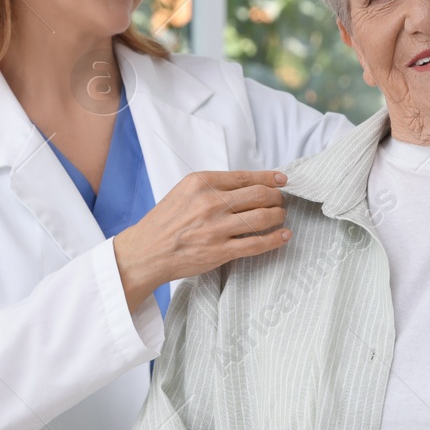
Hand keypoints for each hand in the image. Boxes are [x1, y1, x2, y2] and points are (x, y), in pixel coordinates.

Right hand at [114, 170, 290, 309]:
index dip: (269, 178)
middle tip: (281, 201)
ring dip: (278, 216)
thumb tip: (247, 185)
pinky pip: (257, 243)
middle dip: (277, 197)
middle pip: (259, 195)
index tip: (281, 180)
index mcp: (200, 183)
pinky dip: (275, 239)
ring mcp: (216, 227)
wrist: (146, 252)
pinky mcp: (220, 250)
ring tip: (281, 217)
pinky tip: (284, 236)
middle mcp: (210, 202)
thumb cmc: (165, 222)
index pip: (245, 177)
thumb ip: (212, 187)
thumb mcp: (183, 192)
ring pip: (262, 217)